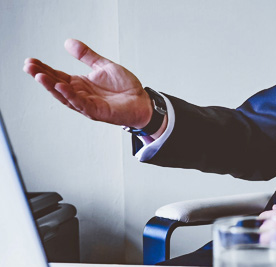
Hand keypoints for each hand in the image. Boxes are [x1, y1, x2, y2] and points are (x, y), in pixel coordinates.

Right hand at [23, 39, 152, 127]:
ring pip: (65, 96)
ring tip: (39, 76)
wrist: (143, 101)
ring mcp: (88, 104)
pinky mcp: (97, 111)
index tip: (31, 61)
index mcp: (81, 84)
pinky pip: (81, 104)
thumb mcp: (104, 66)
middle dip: (42, 77)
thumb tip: (68, 42)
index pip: (58, 76)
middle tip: (29, 67)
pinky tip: (62, 86)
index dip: (44, 69)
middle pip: (57, 86)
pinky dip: (71, 96)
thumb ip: (87, 56)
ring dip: (52, 86)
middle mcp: (81, 95)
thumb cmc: (126, 88)